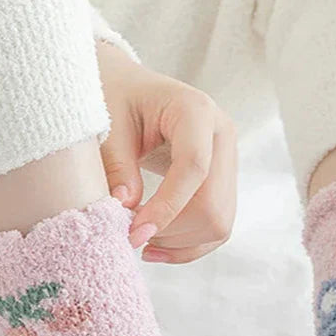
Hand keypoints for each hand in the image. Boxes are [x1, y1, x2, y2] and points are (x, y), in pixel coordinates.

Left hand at [96, 41, 236, 262]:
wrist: (130, 89)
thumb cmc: (116, 97)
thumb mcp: (108, 123)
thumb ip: (117, 163)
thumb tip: (127, 207)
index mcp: (196, 110)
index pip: (194, 167)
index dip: (168, 206)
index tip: (135, 231)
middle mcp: (221, 135)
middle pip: (213, 203)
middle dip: (173, 230)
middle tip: (131, 235)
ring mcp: (227, 161)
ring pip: (219, 222)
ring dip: (180, 242)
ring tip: (142, 240)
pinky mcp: (223, 183)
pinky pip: (217, 227)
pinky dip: (188, 246)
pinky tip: (158, 246)